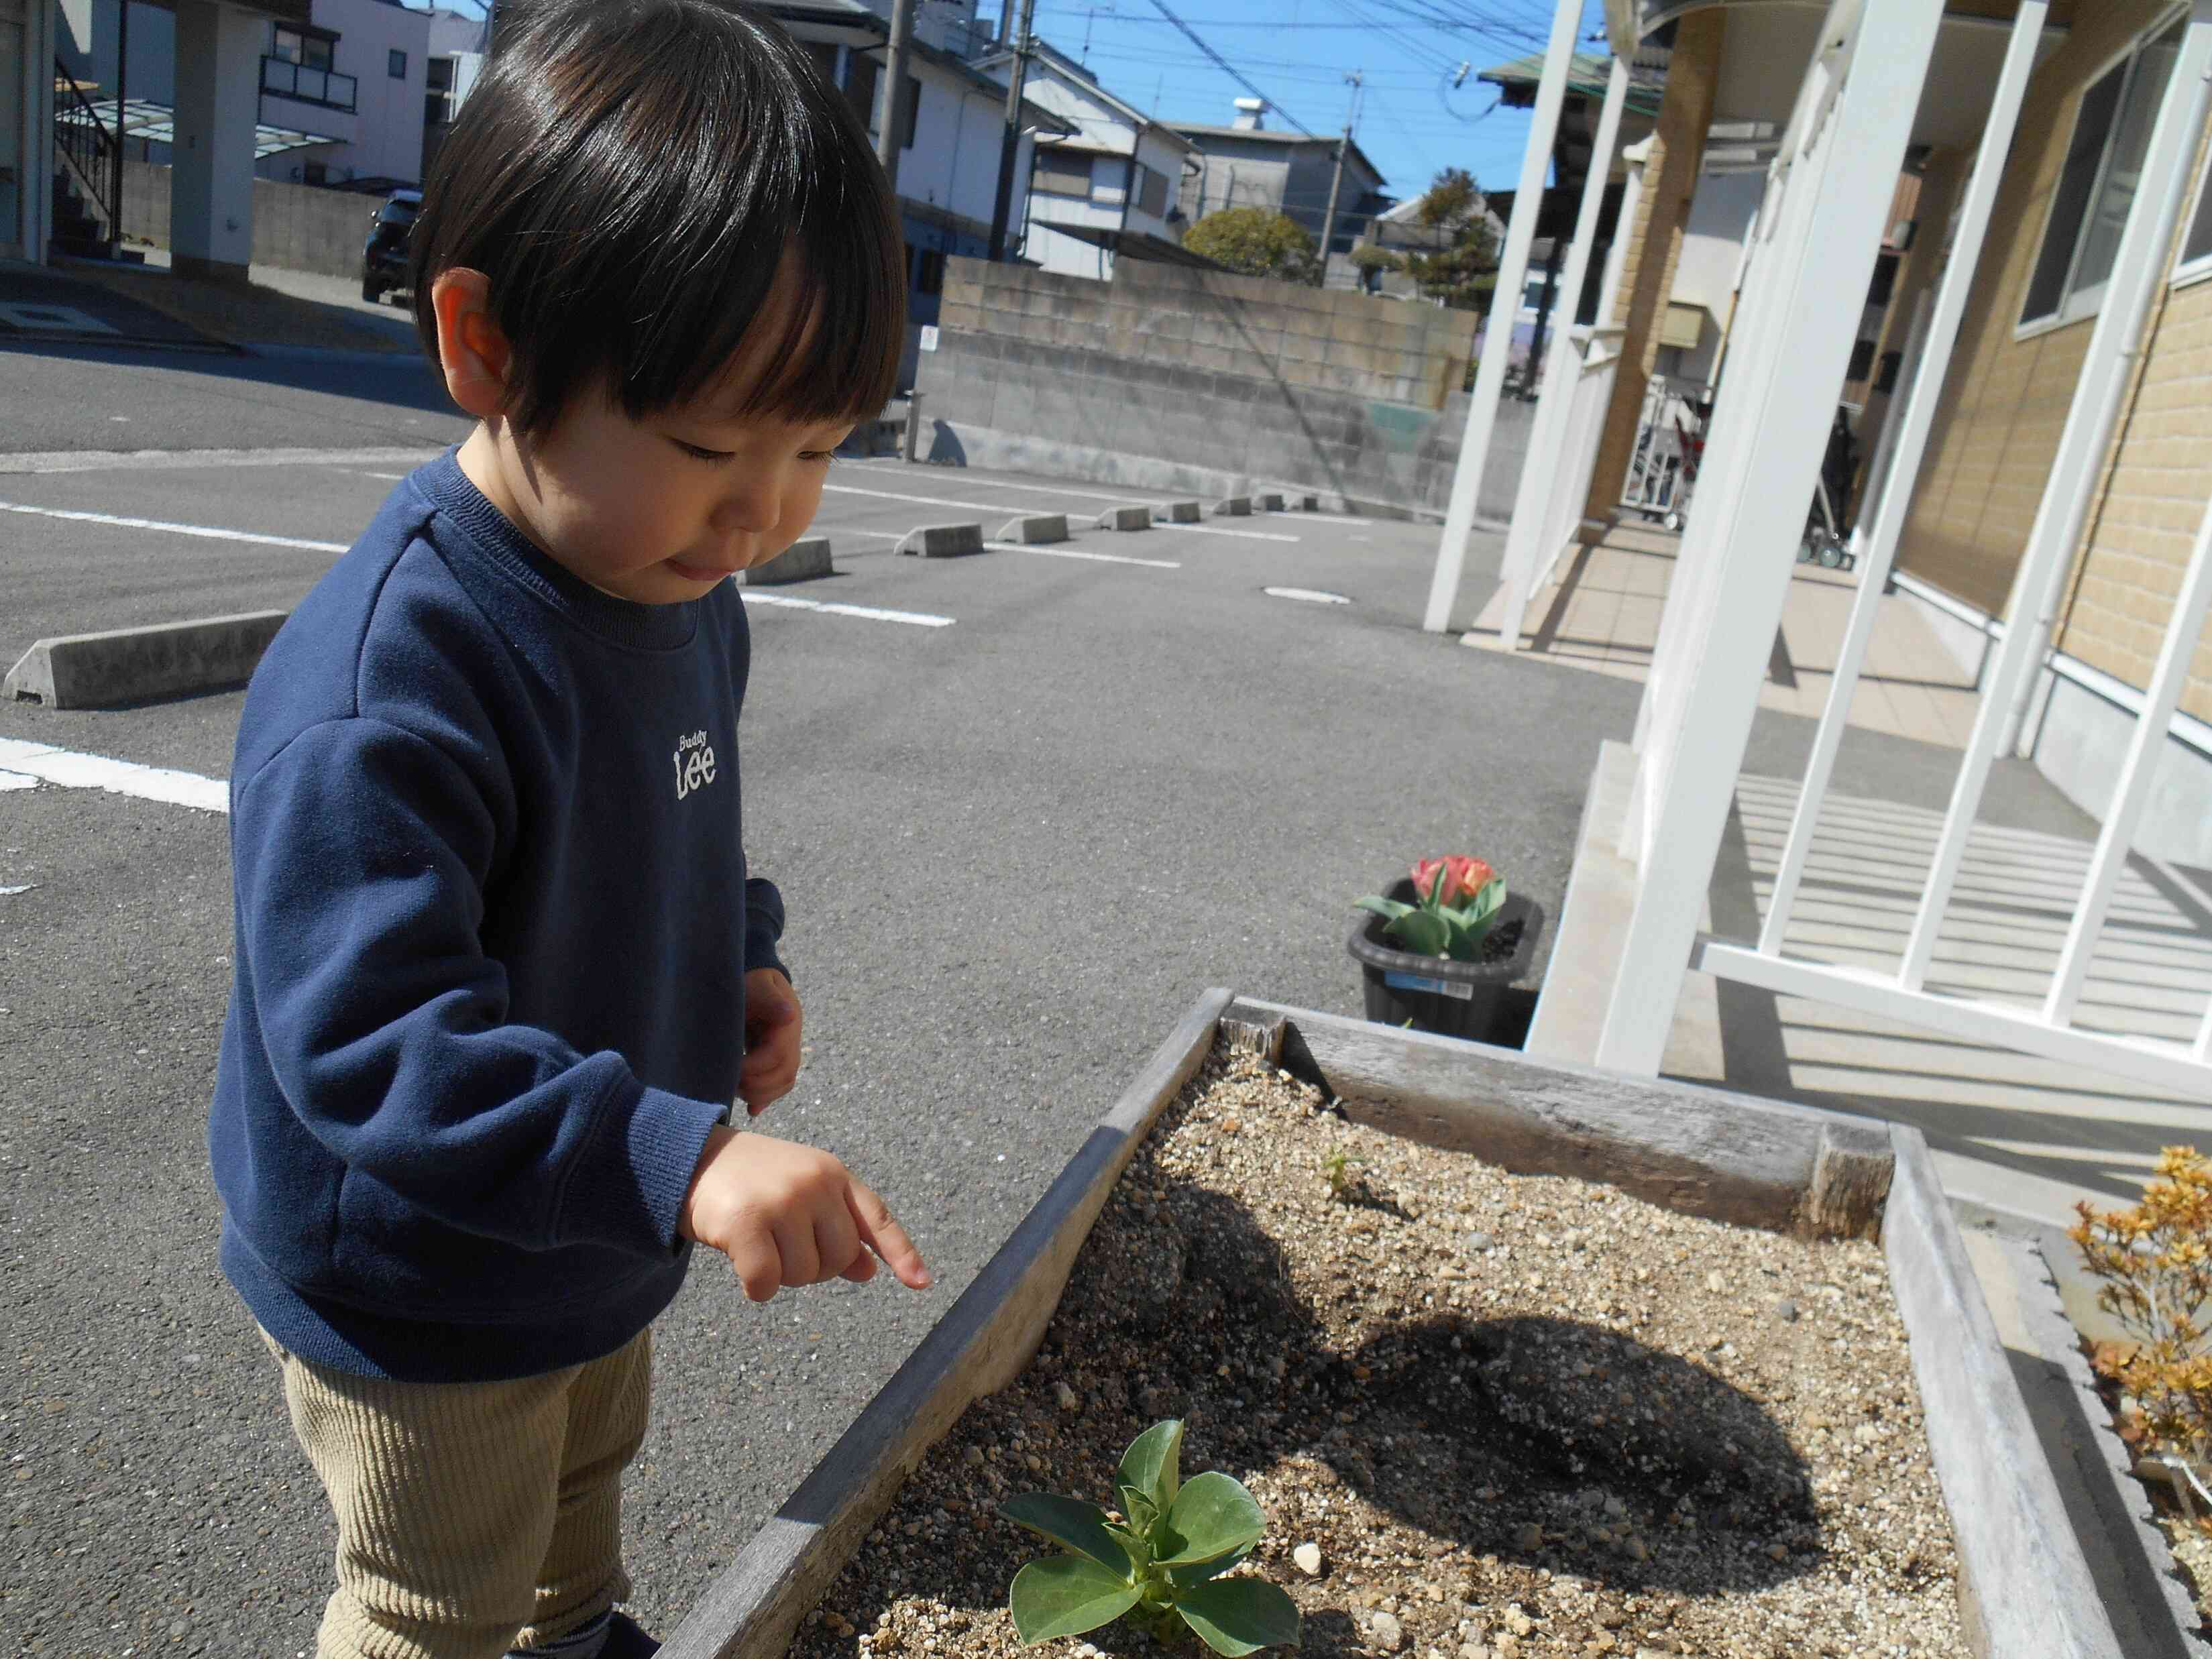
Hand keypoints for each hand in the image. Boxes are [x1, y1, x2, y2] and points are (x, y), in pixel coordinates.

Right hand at [678, 1127, 931, 1302]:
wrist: (689, 1158)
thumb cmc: (750, 1182)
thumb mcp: (800, 1195)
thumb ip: (834, 1229)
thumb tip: (868, 1271)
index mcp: (832, 1174)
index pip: (876, 1218)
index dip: (901, 1252)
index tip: (921, 1283)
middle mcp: (814, 1184)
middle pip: (836, 1260)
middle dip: (810, 1267)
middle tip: (779, 1245)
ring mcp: (782, 1201)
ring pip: (801, 1275)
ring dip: (779, 1275)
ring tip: (757, 1240)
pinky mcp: (748, 1222)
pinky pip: (766, 1283)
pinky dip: (755, 1287)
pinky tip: (740, 1262)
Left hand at [739, 967, 801, 1114]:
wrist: (756, 984)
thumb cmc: (751, 983)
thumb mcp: (757, 986)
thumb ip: (770, 1000)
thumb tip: (788, 1015)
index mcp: (787, 1025)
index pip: (777, 1056)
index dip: (754, 1067)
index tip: (732, 1067)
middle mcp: (792, 1042)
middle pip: (784, 1075)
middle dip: (756, 1085)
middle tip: (730, 1082)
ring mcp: (787, 1053)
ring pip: (784, 1084)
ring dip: (760, 1093)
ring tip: (735, 1089)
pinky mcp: (777, 1062)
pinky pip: (778, 1086)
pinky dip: (766, 1099)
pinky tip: (752, 1109)